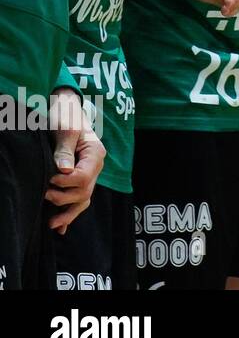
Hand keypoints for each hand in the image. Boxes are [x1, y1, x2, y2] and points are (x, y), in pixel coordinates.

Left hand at [47, 87, 105, 234]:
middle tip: (43, 194)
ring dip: (68, 212)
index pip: (85, 177)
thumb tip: (64, 171)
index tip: (49, 180)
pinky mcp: (79, 178)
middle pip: (85, 191)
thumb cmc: (66, 115)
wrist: (66, 109)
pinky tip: (60, 228)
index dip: (66, 183)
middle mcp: (95, 166)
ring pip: (84, 200)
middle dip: (64, 197)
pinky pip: (79, 200)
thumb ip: (64, 150)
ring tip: (51, 222)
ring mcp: (89, 173)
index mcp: (95, 153)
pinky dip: (70, 214)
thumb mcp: (65, 127)